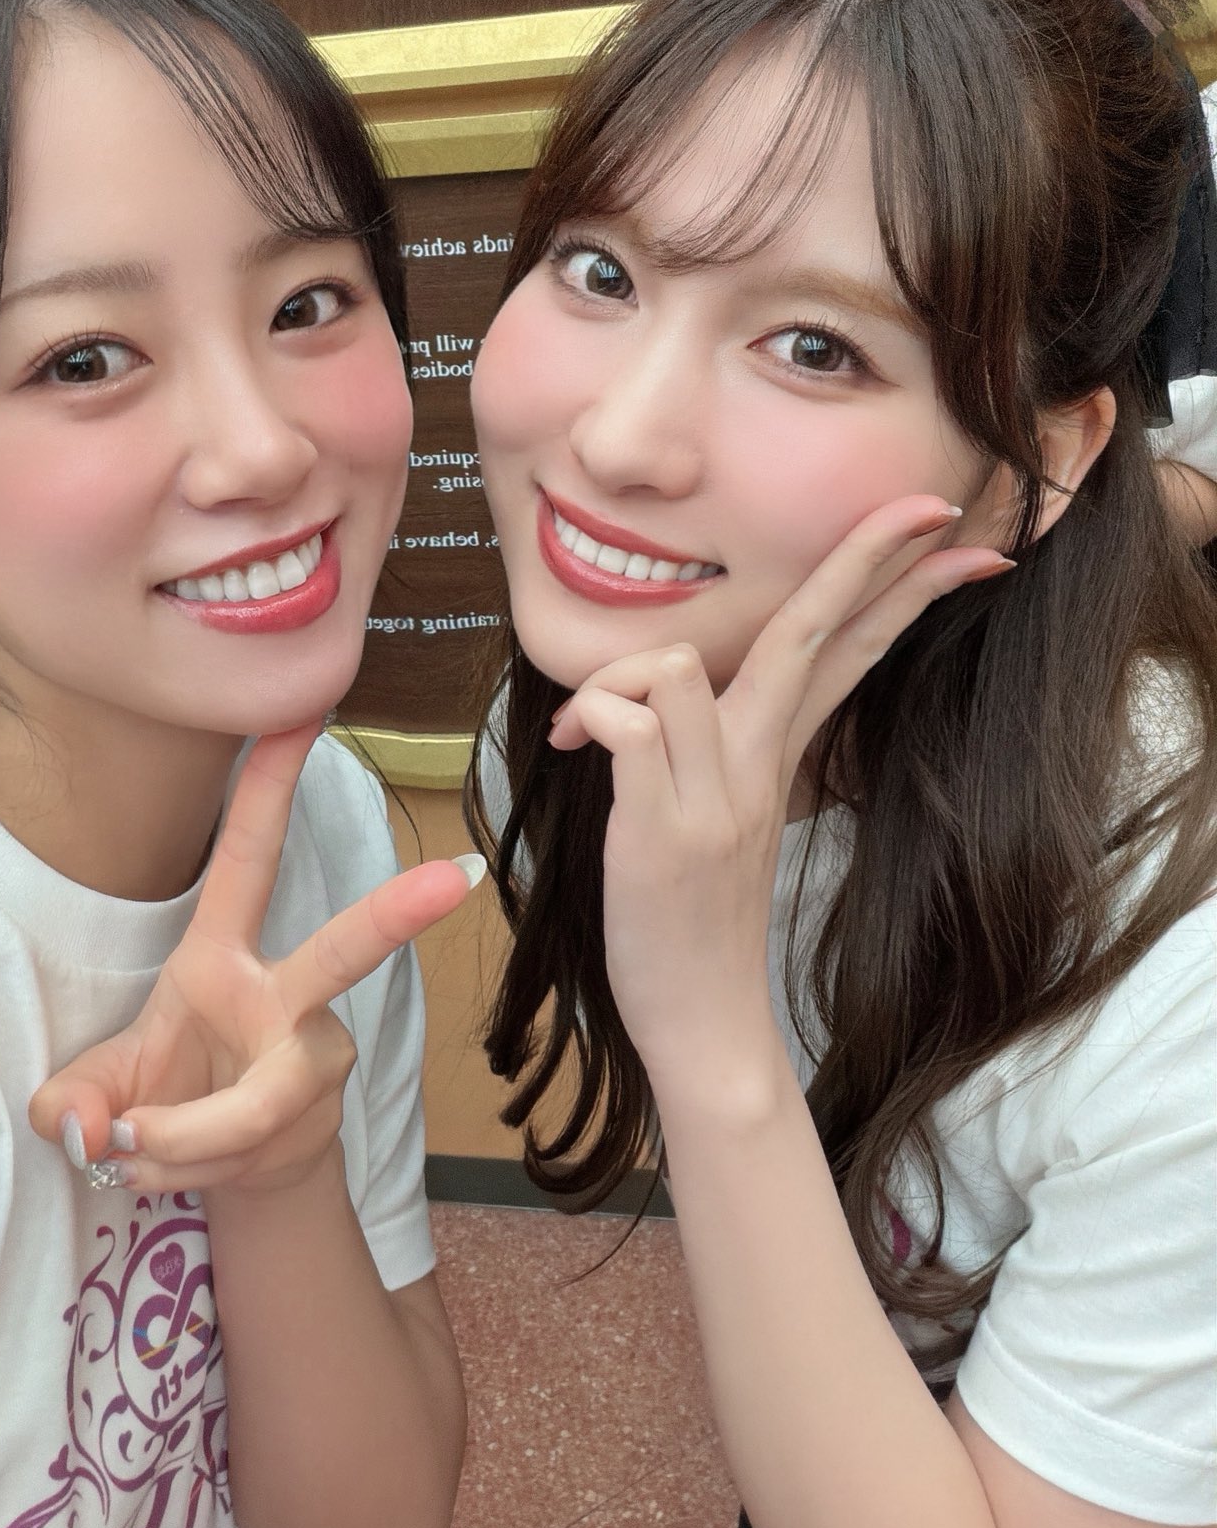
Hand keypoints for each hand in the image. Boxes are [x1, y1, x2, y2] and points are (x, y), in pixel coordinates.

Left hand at [29, 723, 481, 1196]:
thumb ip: (70, 1103)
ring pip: (255, 1103)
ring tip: (131, 1152)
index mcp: (222, 955)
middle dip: (393, 914)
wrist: (234, 1175)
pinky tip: (163, 1170)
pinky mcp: (325, 1118)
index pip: (249, 857)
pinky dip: (181, 1171)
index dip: (270, 785)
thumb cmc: (162, 1099)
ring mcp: (316, 1058)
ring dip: (176, 1140)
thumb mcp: (96, 1093)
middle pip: (341, 952)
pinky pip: (244, 1152)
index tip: (304, 710)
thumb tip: (85, 1127)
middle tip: (451, 879)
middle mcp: (285, 997)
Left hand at [547, 497, 1011, 1079]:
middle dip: (864, 560)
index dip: (898, 588)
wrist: (704, 1019)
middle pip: (809, 635)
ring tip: (584, 732)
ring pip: (678, 664)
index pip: (847, 652)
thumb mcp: (723, 813)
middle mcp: (757, 766)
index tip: (958, 538)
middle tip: (927, 509)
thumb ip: (715, 741)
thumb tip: (680, 678)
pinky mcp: (665, 827)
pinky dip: (591, 720)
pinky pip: (626, 727)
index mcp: (775, 756)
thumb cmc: (695, 915)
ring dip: (622, 678)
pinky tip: (569, 749)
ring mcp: (717, 796)